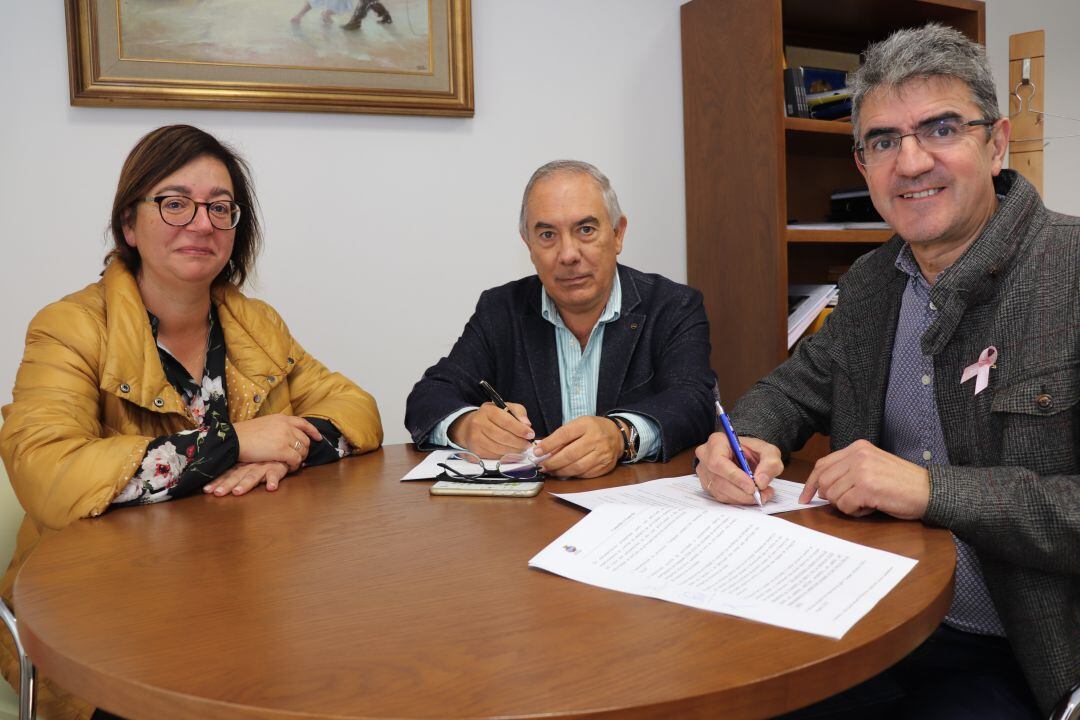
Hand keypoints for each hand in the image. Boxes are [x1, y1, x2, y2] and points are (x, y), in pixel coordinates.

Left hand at [203, 461, 289, 496]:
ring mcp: (263, 466)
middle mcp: (250, 465)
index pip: (227, 473)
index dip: (217, 481)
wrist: (282, 444)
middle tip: (217, 493)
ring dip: (245, 484)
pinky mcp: (277, 468)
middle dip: (227, 485)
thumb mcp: (248, 460)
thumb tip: (217, 481)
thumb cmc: (264, 456)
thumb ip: (236, 469)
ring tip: (237, 492)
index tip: (206, 490)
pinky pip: (275, 474)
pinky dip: (273, 480)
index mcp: (242, 464)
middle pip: (236, 476)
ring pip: (253, 476)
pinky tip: (271, 487)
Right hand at [233, 414, 321, 471]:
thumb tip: (284, 436)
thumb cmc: (243, 434)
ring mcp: (285, 437)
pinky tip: (290, 468)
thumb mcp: (263, 424)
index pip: (303, 423)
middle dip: (304, 450)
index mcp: (281, 418)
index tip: (318, 438)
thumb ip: (276, 428)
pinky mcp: (281, 450)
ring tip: (293, 464)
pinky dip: (295, 465)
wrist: (232, 439)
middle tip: (300, 458)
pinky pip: (295, 460)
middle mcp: (286, 426)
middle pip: (305, 439)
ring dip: (300, 458)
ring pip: (302, 450)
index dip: (313, 432)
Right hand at [448, 402, 533, 458]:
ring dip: (514, 451)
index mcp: (488, 411)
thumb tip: (526, 424)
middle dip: (519, 442)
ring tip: (522, 449)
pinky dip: (505, 456)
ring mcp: (476, 438)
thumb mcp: (504, 408)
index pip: (506, 421)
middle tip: (528, 444)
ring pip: (499, 448)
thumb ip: (518, 412)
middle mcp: (479, 423)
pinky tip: (511, 453)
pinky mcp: (475, 450)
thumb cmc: (491, 417)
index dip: (520, 429)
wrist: (469, 426)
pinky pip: (494, 455)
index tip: (530, 434)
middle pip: (503, 436)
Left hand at [533, 416, 621, 478]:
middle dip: (552, 462)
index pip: (564, 435)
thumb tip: (544, 451)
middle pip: (570, 454)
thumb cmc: (592, 429)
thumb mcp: (578, 424)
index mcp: (586, 425)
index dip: (549, 445)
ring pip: (577, 467)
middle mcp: (596, 439)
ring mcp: (602, 454)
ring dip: (560, 471)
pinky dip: (573, 475)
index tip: (537, 452)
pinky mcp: (605, 466)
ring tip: (551, 471)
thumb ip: (562, 436)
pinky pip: (585, 474)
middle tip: (542, 466)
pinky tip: (565, 473)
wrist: (617, 435)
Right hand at [695, 432, 782, 504]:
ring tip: (761, 495)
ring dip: (742, 498)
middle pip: (719, 480)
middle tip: (761, 495)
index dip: (734, 477)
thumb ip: (770, 462)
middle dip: (742, 492)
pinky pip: (721, 497)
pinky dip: (738, 500)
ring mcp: (704, 472)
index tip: (752, 487)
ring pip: (720, 492)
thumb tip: (761, 481)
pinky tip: (750, 495)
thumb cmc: (753, 451)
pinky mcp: (708, 485)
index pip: (718, 462)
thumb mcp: (769, 451)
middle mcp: (705, 456)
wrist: (746, 457)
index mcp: (717, 441)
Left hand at [800, 439, 928, 518]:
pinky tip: (871, 507)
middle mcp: (858, 455)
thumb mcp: (873, 467)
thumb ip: (848, 471)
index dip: (811, 483)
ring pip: (833, 495)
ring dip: (847, 506)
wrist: (930, 491)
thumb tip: (821, 488)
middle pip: (824, 481)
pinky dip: (856, 512)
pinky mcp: (867, 487)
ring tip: (866, 503)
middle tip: (852, 503)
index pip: (822, 464)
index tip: (806, 497)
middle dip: (832, 498)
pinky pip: (845, 506)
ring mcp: (862, 470)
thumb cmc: (902, 483)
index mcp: (858, 447)